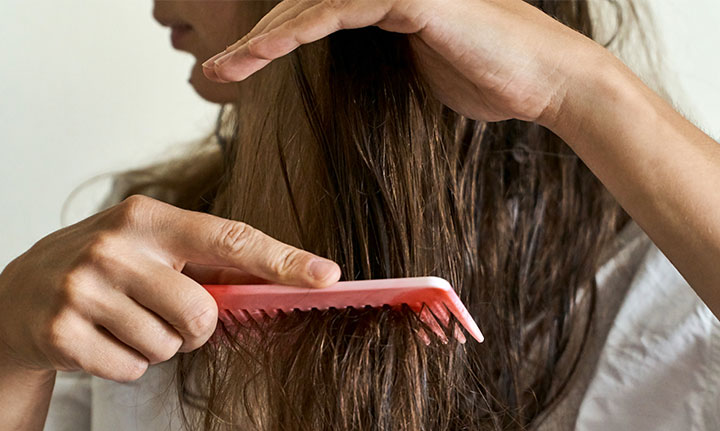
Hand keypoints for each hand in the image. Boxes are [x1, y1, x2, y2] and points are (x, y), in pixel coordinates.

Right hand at [0, 195, 340, 381]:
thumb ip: (211, 266)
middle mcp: (114, 246)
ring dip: (158, 345)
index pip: (229, 239)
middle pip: (202, 314)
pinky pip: (133, 369)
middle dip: (194, 327)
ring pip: (169, 347)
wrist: (21, 293)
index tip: (327, 276)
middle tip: (163, 313)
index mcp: (148, 219)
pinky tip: (102, 339)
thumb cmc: (108, 268)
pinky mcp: (62, 333)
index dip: (283, 260)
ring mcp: (83, 289)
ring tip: (124, 321)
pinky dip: (127, 364)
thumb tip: (284, 282)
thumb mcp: (154, 250)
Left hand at [201, 0, 599, 124]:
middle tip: (212, 70)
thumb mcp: (417, 71)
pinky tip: (258, 56)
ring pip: (309, 3)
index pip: (314, 12)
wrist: (543, 81)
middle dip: (253, 39)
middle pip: (301, 3)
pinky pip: (335, 10)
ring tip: (220, 72)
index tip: (236, 71)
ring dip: (260, 39)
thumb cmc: (487, 80)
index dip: (271, 39)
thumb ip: (377, 60)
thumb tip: (344, 78)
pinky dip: (294, 32)